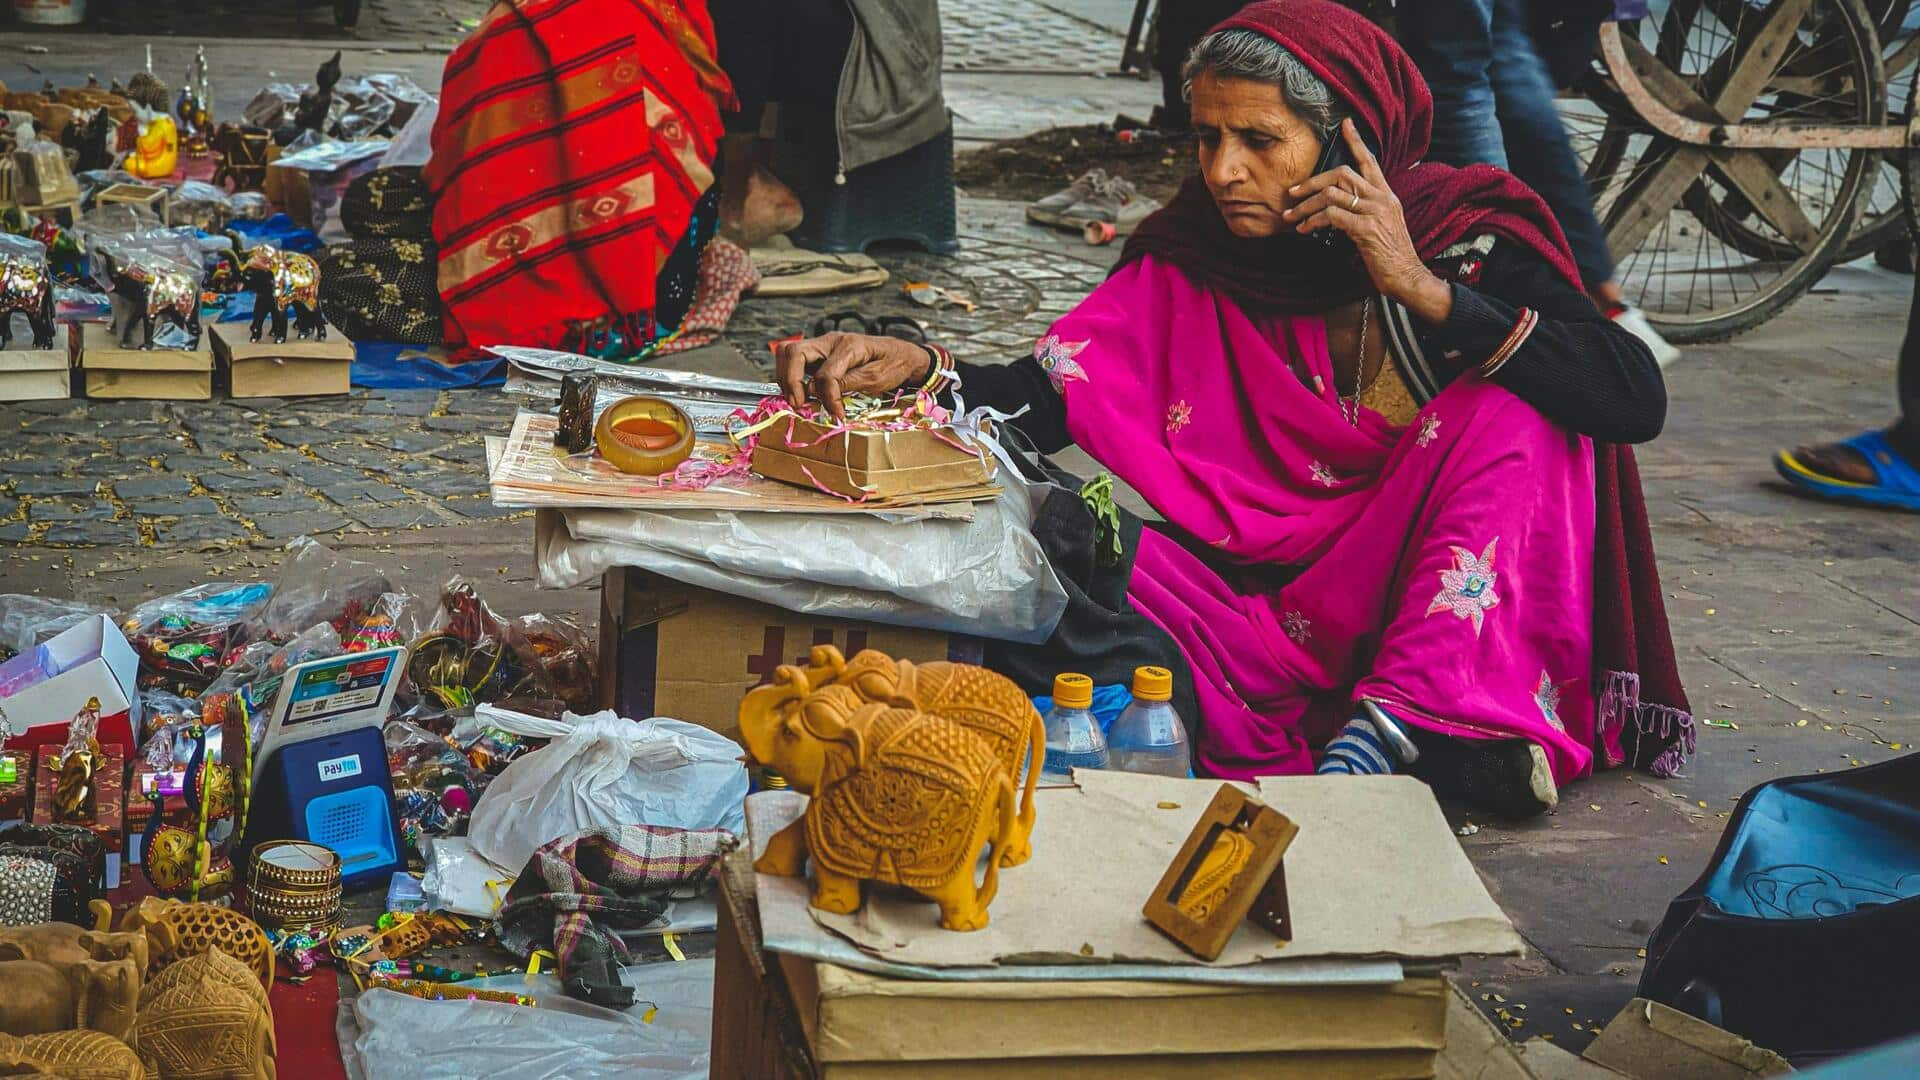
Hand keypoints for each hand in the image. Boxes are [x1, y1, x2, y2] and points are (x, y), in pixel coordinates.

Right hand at [775, 332, 932, 422]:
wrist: (903, 355)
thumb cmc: (894, 365)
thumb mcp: (878, 378)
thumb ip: (849, 383)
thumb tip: (819, 392)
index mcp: (850, 345)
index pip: (826, 373)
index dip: (828, 398)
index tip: (836, 415)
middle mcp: (831, 341)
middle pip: (794, 352)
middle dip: (791, 381)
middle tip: (797, 405)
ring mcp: (823, 345)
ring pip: (788, 353)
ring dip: (786, 378)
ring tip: (797, 401)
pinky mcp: (820, 353)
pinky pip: (795, 360)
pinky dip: (791, 376)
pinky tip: (800, 393)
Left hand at [1283, 119, 1452, 323]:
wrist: (1407, 276)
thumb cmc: (1390, 254)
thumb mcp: (1382, 224)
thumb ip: (1365, 209)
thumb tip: (1338, 205)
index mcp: (1386, 194)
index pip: (1369, 161)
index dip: (1356, 141)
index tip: (1345, 124)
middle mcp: (1381, 198)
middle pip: (1342, 173)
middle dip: (1313, 181)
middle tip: (1293, 193)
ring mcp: (1375, 211)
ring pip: (1332, 194)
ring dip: (1306, 205)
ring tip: (1291, 216)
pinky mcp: (1366, 228)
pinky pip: (1332, 215)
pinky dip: (1313, 220)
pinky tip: (1304, 229)